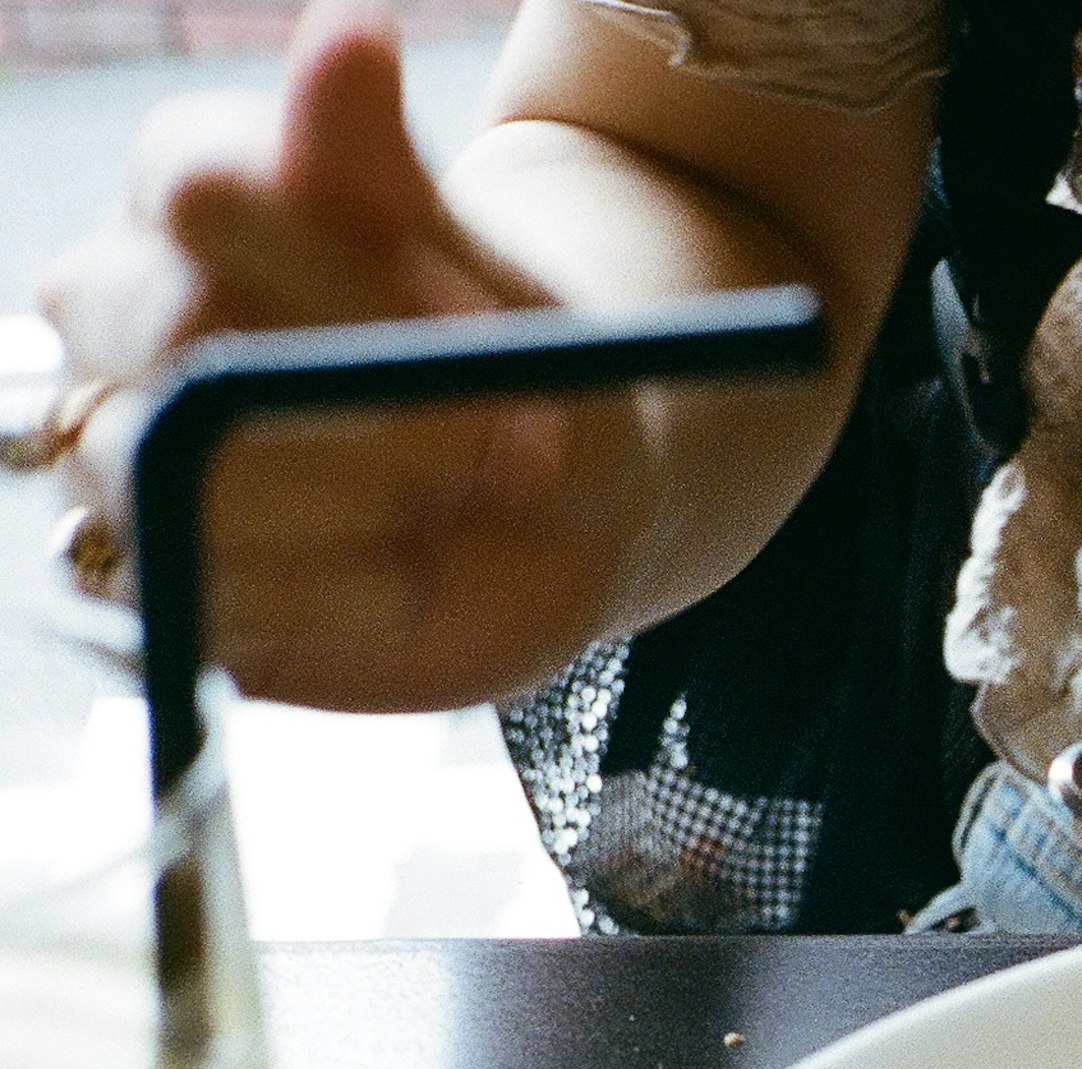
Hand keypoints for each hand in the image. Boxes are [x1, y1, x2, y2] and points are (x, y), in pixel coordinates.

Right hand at [35, 3, 649, 709]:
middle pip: (184, 341)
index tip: (467, 315)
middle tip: (505, 443)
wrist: (563, 509)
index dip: (352, 270)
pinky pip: (205, 595)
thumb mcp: (481, 264)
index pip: (205, 193)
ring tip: (458, 505)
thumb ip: (388, 170)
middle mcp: (121, 307)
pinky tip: (411, 576)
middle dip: (372, 409)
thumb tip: (347, 30)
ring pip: (176, 478)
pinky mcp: (157, 577)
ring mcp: (117, 442)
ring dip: (360, 509)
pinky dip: (337, 597)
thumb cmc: (515, 360)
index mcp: (193, 191)